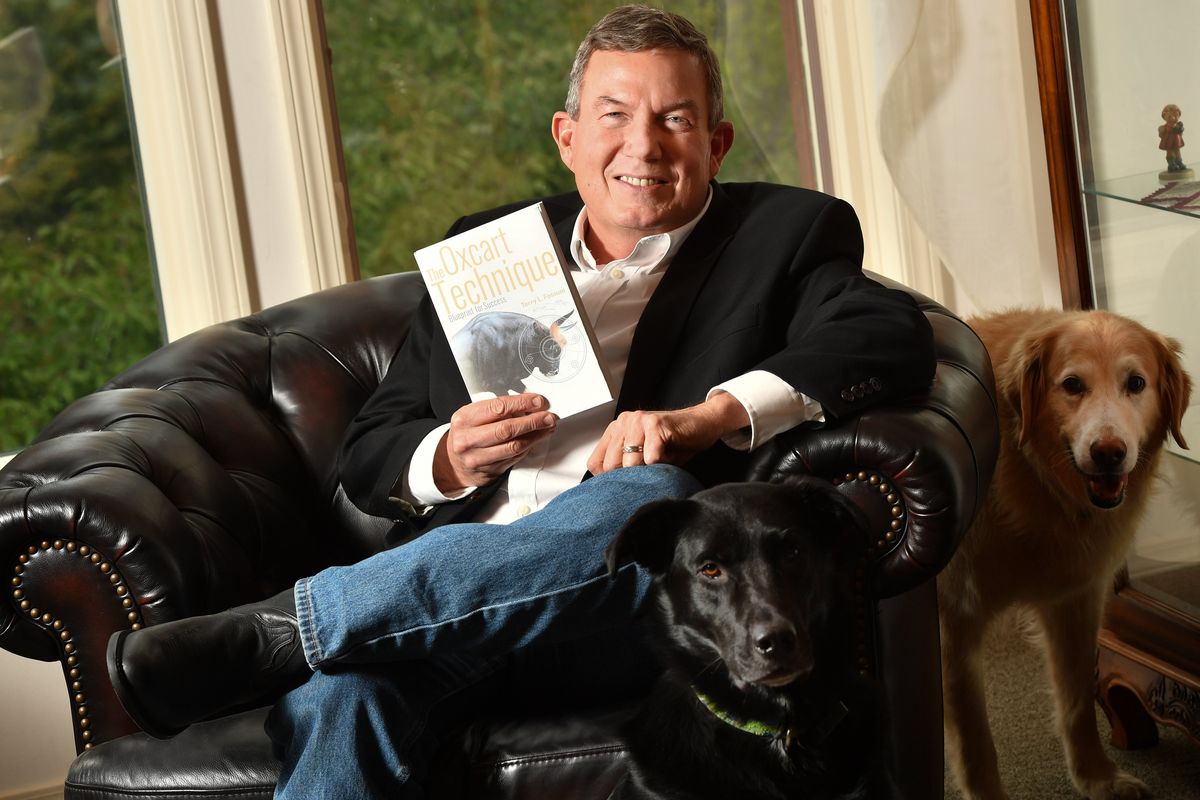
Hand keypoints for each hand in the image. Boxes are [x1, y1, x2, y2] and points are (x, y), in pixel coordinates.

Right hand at [433, 394, 557, 492]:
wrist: (453, 463)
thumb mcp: (473, 416)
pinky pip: (515, 457)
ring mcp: (478, 457)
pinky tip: (537, 439)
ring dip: (536, 435)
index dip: (522, 403)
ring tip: (548, 427)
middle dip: (533, 421)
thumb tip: (529, 402)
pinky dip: (529, 446)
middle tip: (548, 416)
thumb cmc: (467, 434)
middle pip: (507, 429)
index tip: (538, 401)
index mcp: (464, 419)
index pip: (498, 408)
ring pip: (514, 445)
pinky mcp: (489, 471)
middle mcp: (468, 439)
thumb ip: (498, 409)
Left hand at [587, 392, 749, 475]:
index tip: (628, 484)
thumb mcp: (645, 457)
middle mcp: (624, 422)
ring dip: (648, 470)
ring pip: (630, 462)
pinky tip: (669, 456)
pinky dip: (662, 463)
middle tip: (650, 472)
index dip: (611, 479)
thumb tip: (614, 495)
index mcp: (617, 430)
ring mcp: (638, 420)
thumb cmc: (674, 443)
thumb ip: (627, 468)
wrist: (702, 424)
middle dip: (631, 477)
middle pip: (611, 465)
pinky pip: (651, 456)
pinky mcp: (655, 423)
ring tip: (661, 461)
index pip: (596, 463)